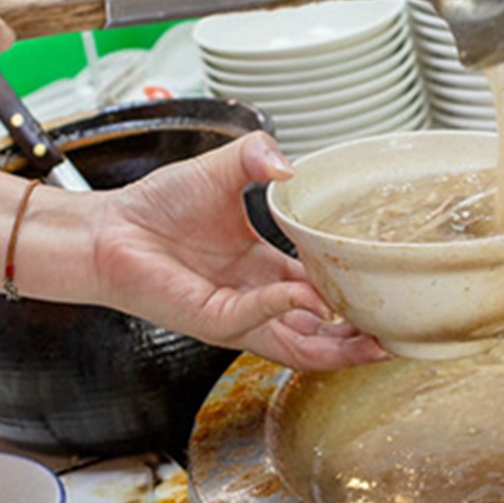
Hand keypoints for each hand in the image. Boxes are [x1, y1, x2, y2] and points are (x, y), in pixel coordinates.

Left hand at [87, 130, 388, 370]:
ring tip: (372, 340)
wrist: (108, 227)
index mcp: (265, 271)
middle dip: (358, 341)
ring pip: (298, 346)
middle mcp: (256, 300)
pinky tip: (304, 294)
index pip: (321, 296)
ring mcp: (236, 316)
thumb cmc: (155, 207)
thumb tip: (290, 165)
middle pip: (320, 336)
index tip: (387, 295)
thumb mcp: (222, 170)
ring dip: (336, 347)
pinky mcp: (211, 320)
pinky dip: (283, 308)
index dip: (355, 300)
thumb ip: (257, 156)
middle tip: (395, 335)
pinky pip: (257, 320)